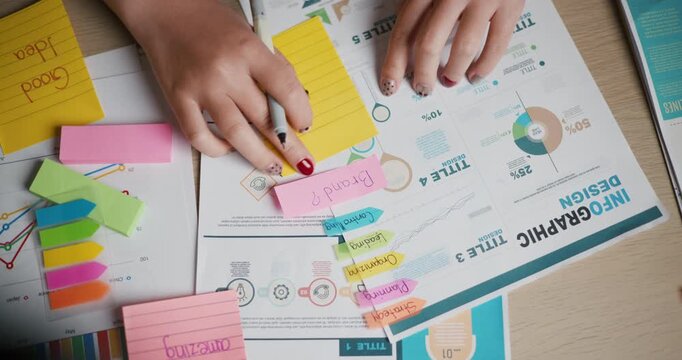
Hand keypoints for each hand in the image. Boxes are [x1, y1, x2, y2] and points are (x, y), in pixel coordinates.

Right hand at [105, 0, 314, 175]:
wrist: (164, 9)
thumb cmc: (210, 20)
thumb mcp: (251, 33)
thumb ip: (271, 65)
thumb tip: (291, 102)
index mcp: (248, 49)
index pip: (284, 88)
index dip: (300, 113)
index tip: (305, 126)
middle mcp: (225, 70)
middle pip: (263, 117)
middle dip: (288, 145)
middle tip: (300, 161)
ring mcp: (200, 87)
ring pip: (235, 133)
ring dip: (257, 155)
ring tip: (271, 165)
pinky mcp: (178, 98)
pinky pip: (198, 135)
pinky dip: (216, 148)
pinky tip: (228, 149)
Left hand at [379, 0, 524, 96]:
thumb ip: (420, 7)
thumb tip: (403, 48)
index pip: (405, 30)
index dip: (395, 61)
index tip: (390, 83)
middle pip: (429, 42)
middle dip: (423, 74)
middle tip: (423, 88)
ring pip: (463, 46)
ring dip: (453, 71)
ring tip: (449, 80)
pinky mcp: (511, 4)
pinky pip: (497, 43)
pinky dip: (486, 65)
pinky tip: (476, 74)